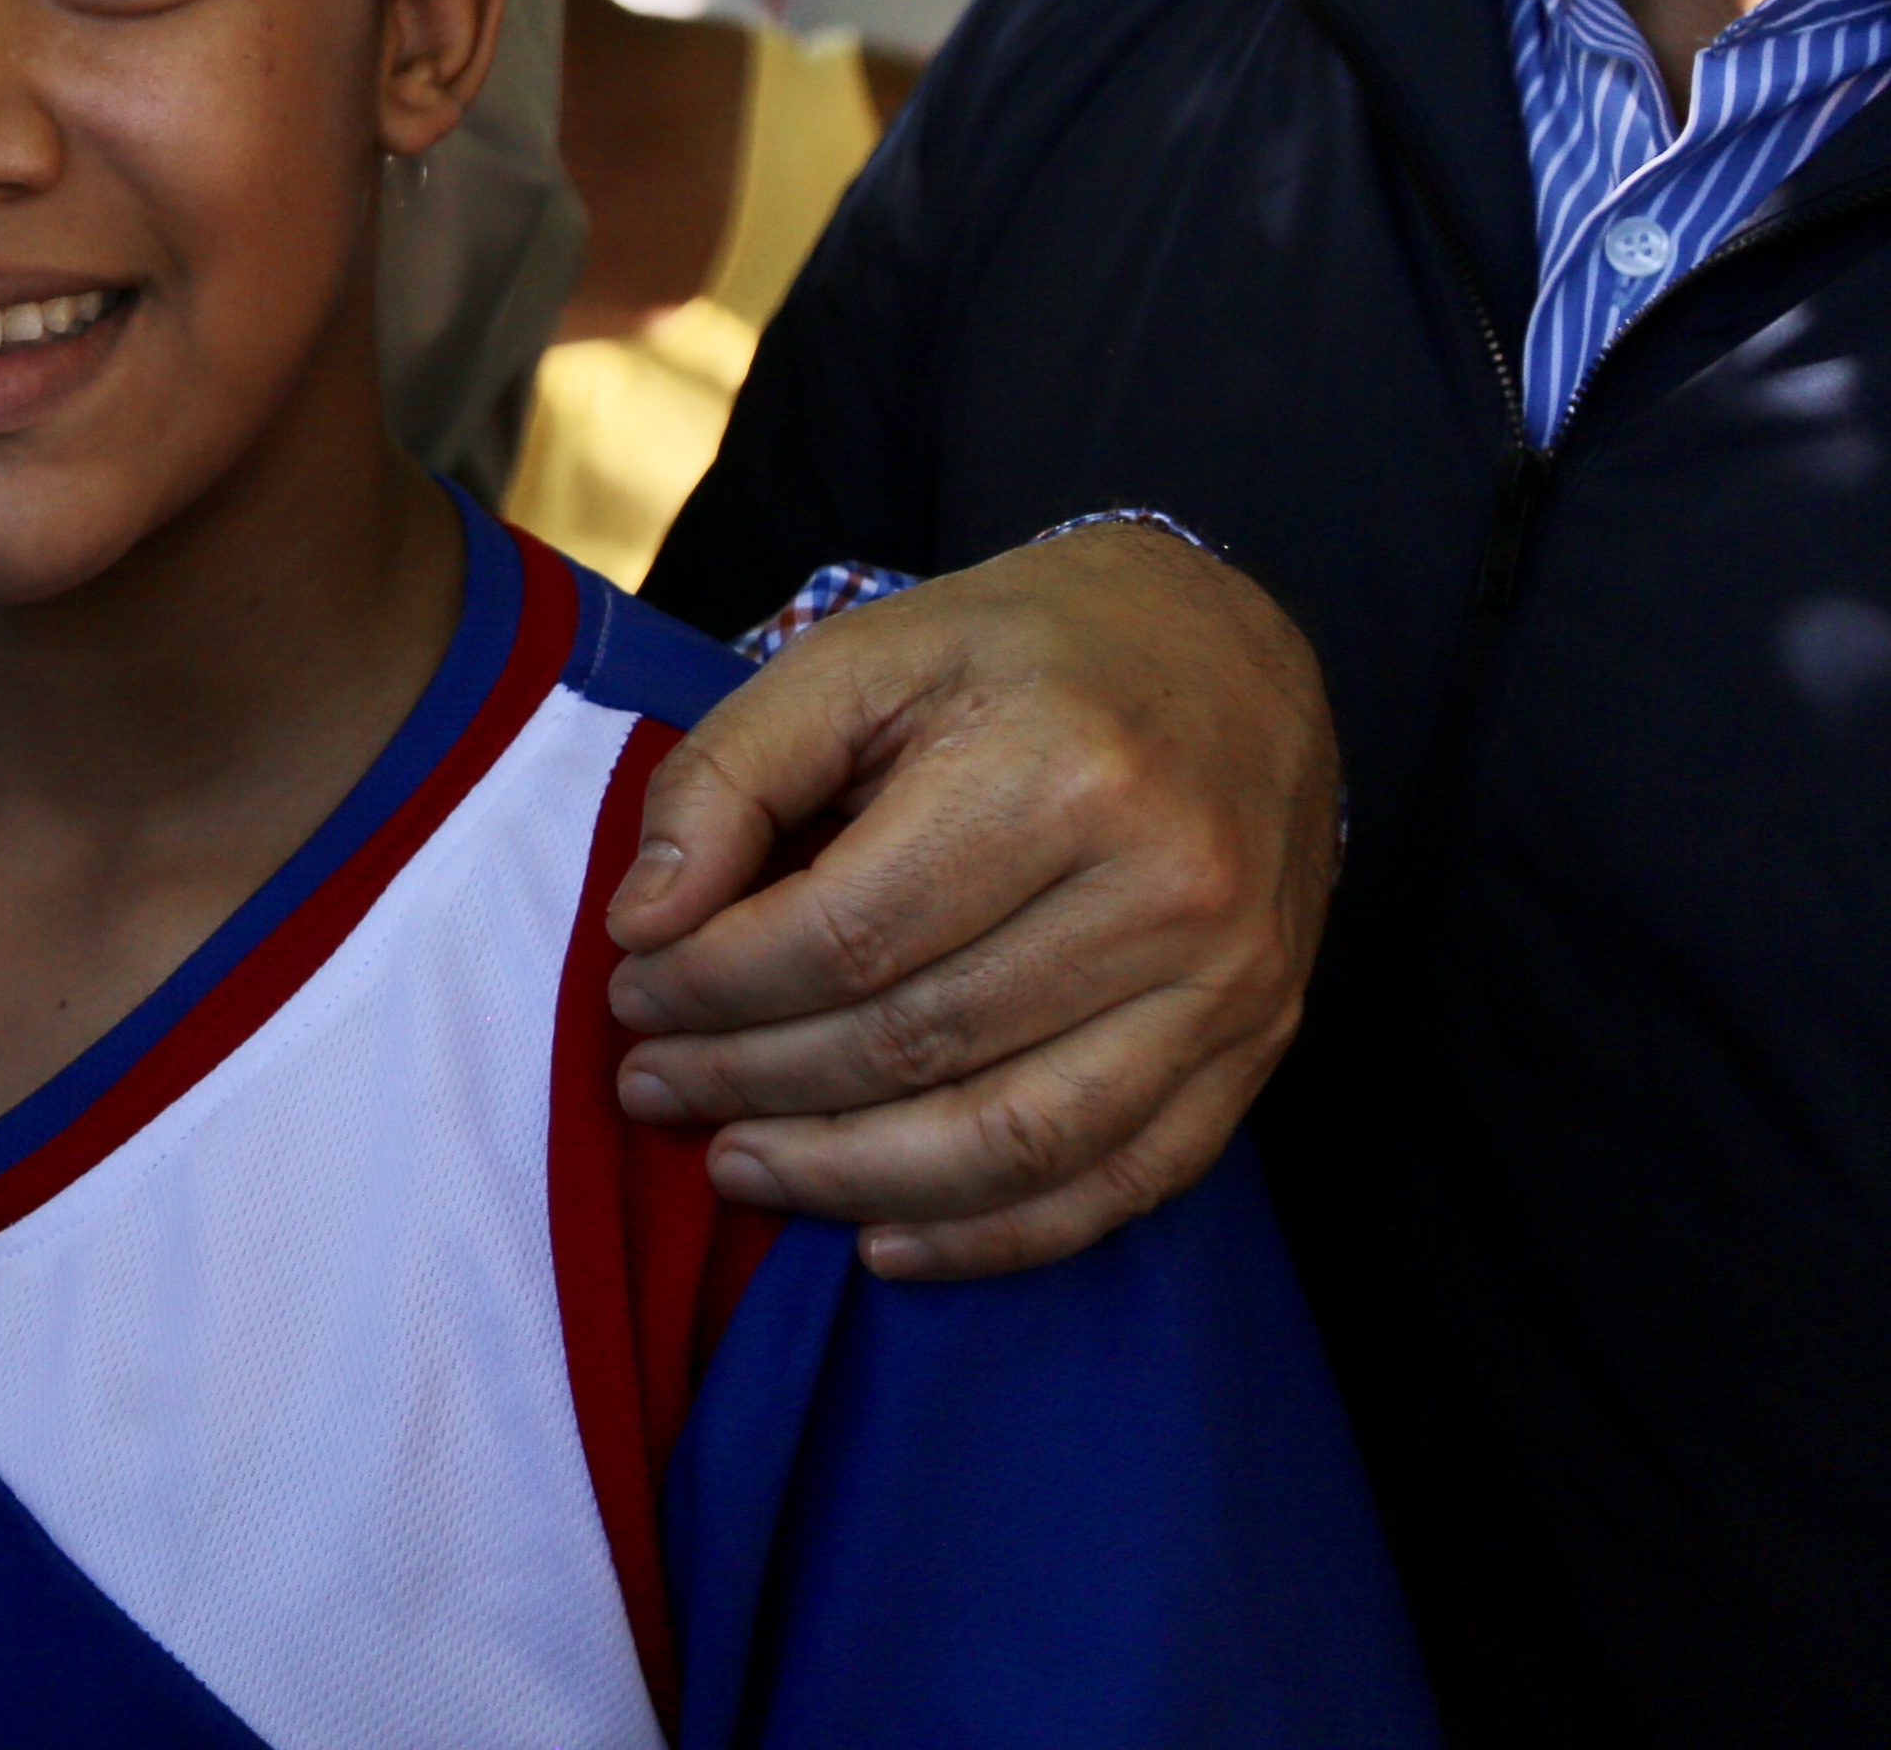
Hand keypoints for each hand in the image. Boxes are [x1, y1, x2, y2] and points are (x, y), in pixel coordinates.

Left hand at [601, 526, 1338, 1278]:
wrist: (1228, 652)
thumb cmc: (1019, 653)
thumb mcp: (858, 657)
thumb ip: (732, 776)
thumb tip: (644, 920)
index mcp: (1062, 771)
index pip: (848, 934)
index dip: (718, 984)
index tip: (632, 996)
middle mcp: (1165, 889)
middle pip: (920, 1042)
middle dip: (757, 1082)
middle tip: (654, 1087)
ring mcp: (1228, 983)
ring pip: (1014, 1140)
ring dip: (851, 1177)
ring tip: (738, 1166)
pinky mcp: (1258, 1048)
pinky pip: (1122, 1183)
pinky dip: (995, 1236)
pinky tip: (882, 1238)